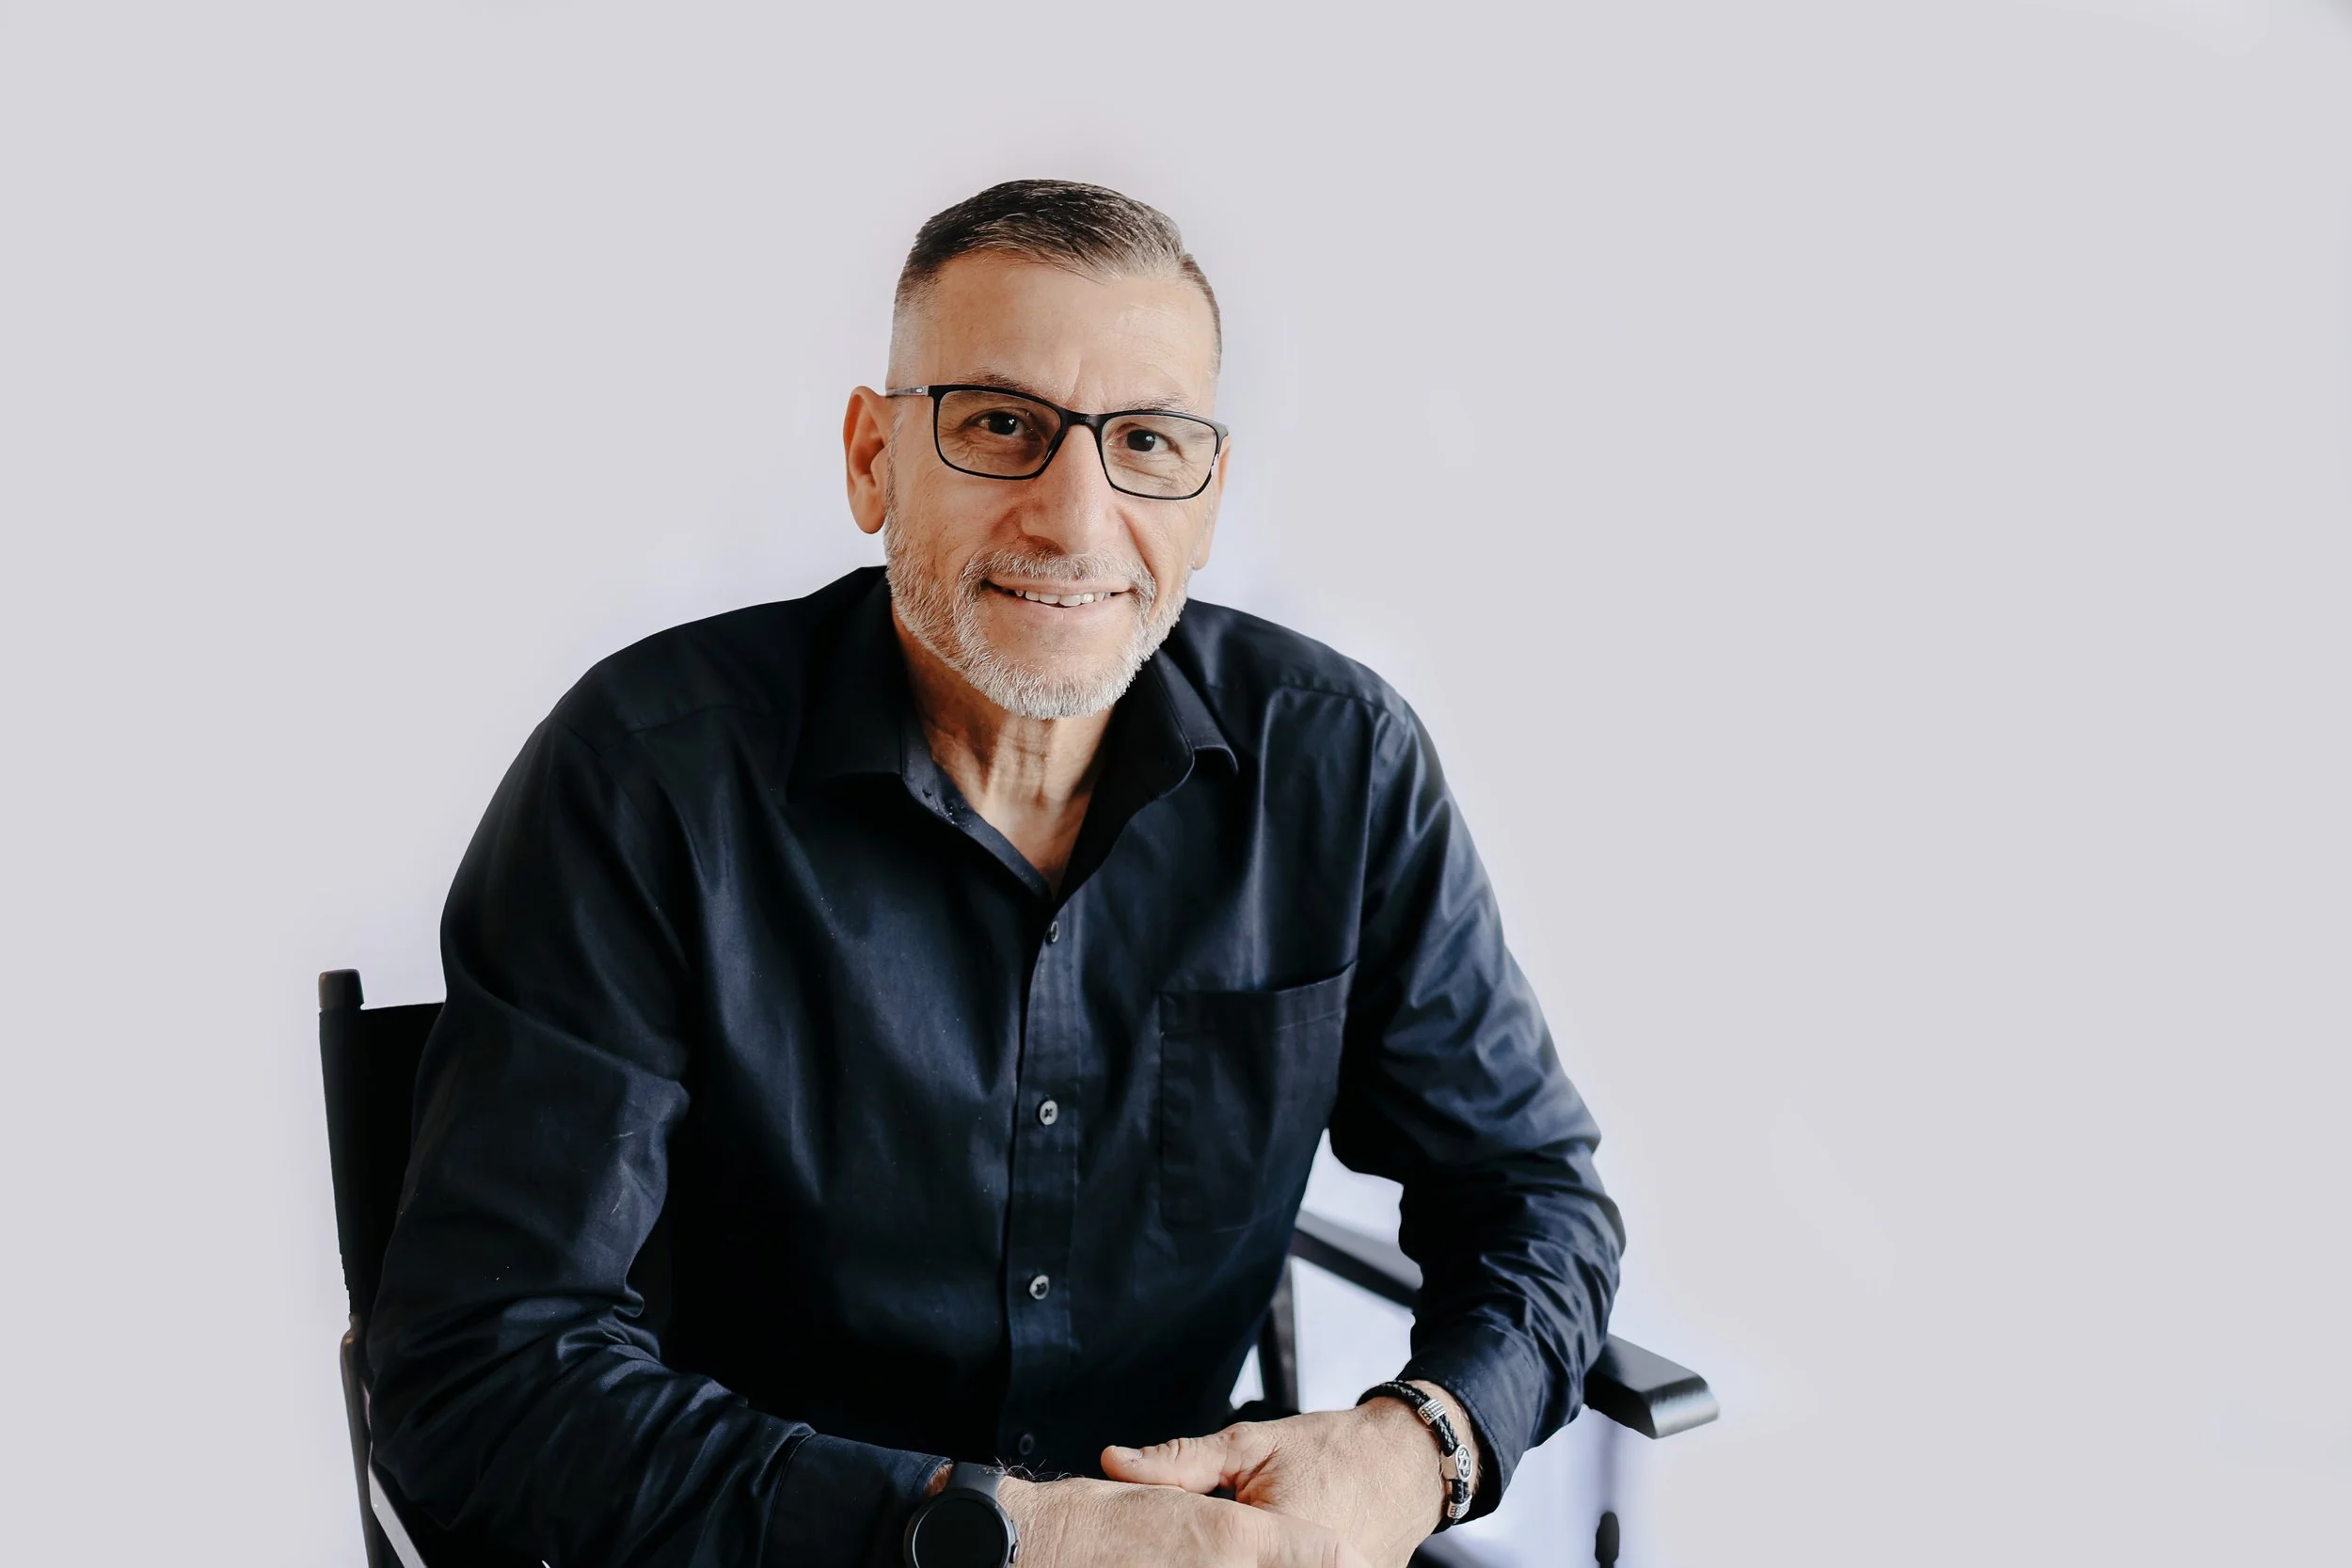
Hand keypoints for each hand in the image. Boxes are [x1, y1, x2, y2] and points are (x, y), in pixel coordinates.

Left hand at [1098, 1382, 1477, 1567]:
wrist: (1407, 1462)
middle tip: (1188, 1550)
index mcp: (1278, 1534)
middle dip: (1212, 1559)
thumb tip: (1114, 1463)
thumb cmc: (1329, 1448)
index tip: (1157, 1551)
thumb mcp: (1251, 1444)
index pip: (1212, 1558)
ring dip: (1242, 1564)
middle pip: (1236, 1567)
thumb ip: (1181, 1460)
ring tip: (1236, 1550)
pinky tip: (1259, 1559)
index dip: (1182, 1556)